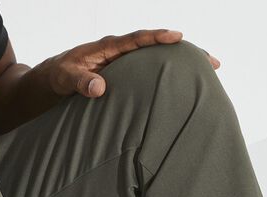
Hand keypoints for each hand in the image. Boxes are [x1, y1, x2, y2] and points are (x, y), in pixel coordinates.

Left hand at [39, 29, 219, 97]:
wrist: (54, 78)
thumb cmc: (58, 76)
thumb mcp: (65, 79)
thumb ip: (80, 81)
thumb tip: (100, 88)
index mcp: (108, 47)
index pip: (137, 39)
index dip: (157, 37)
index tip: (177, 37)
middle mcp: (121, 51)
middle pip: (157, 47)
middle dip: (184, 52)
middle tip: (211, 61)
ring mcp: (126, 63)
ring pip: (158, 61)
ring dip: (181, 67)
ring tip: (208, 75)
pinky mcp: (126, 75)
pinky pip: (151, 73)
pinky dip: (167, 77)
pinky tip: (183, 89)